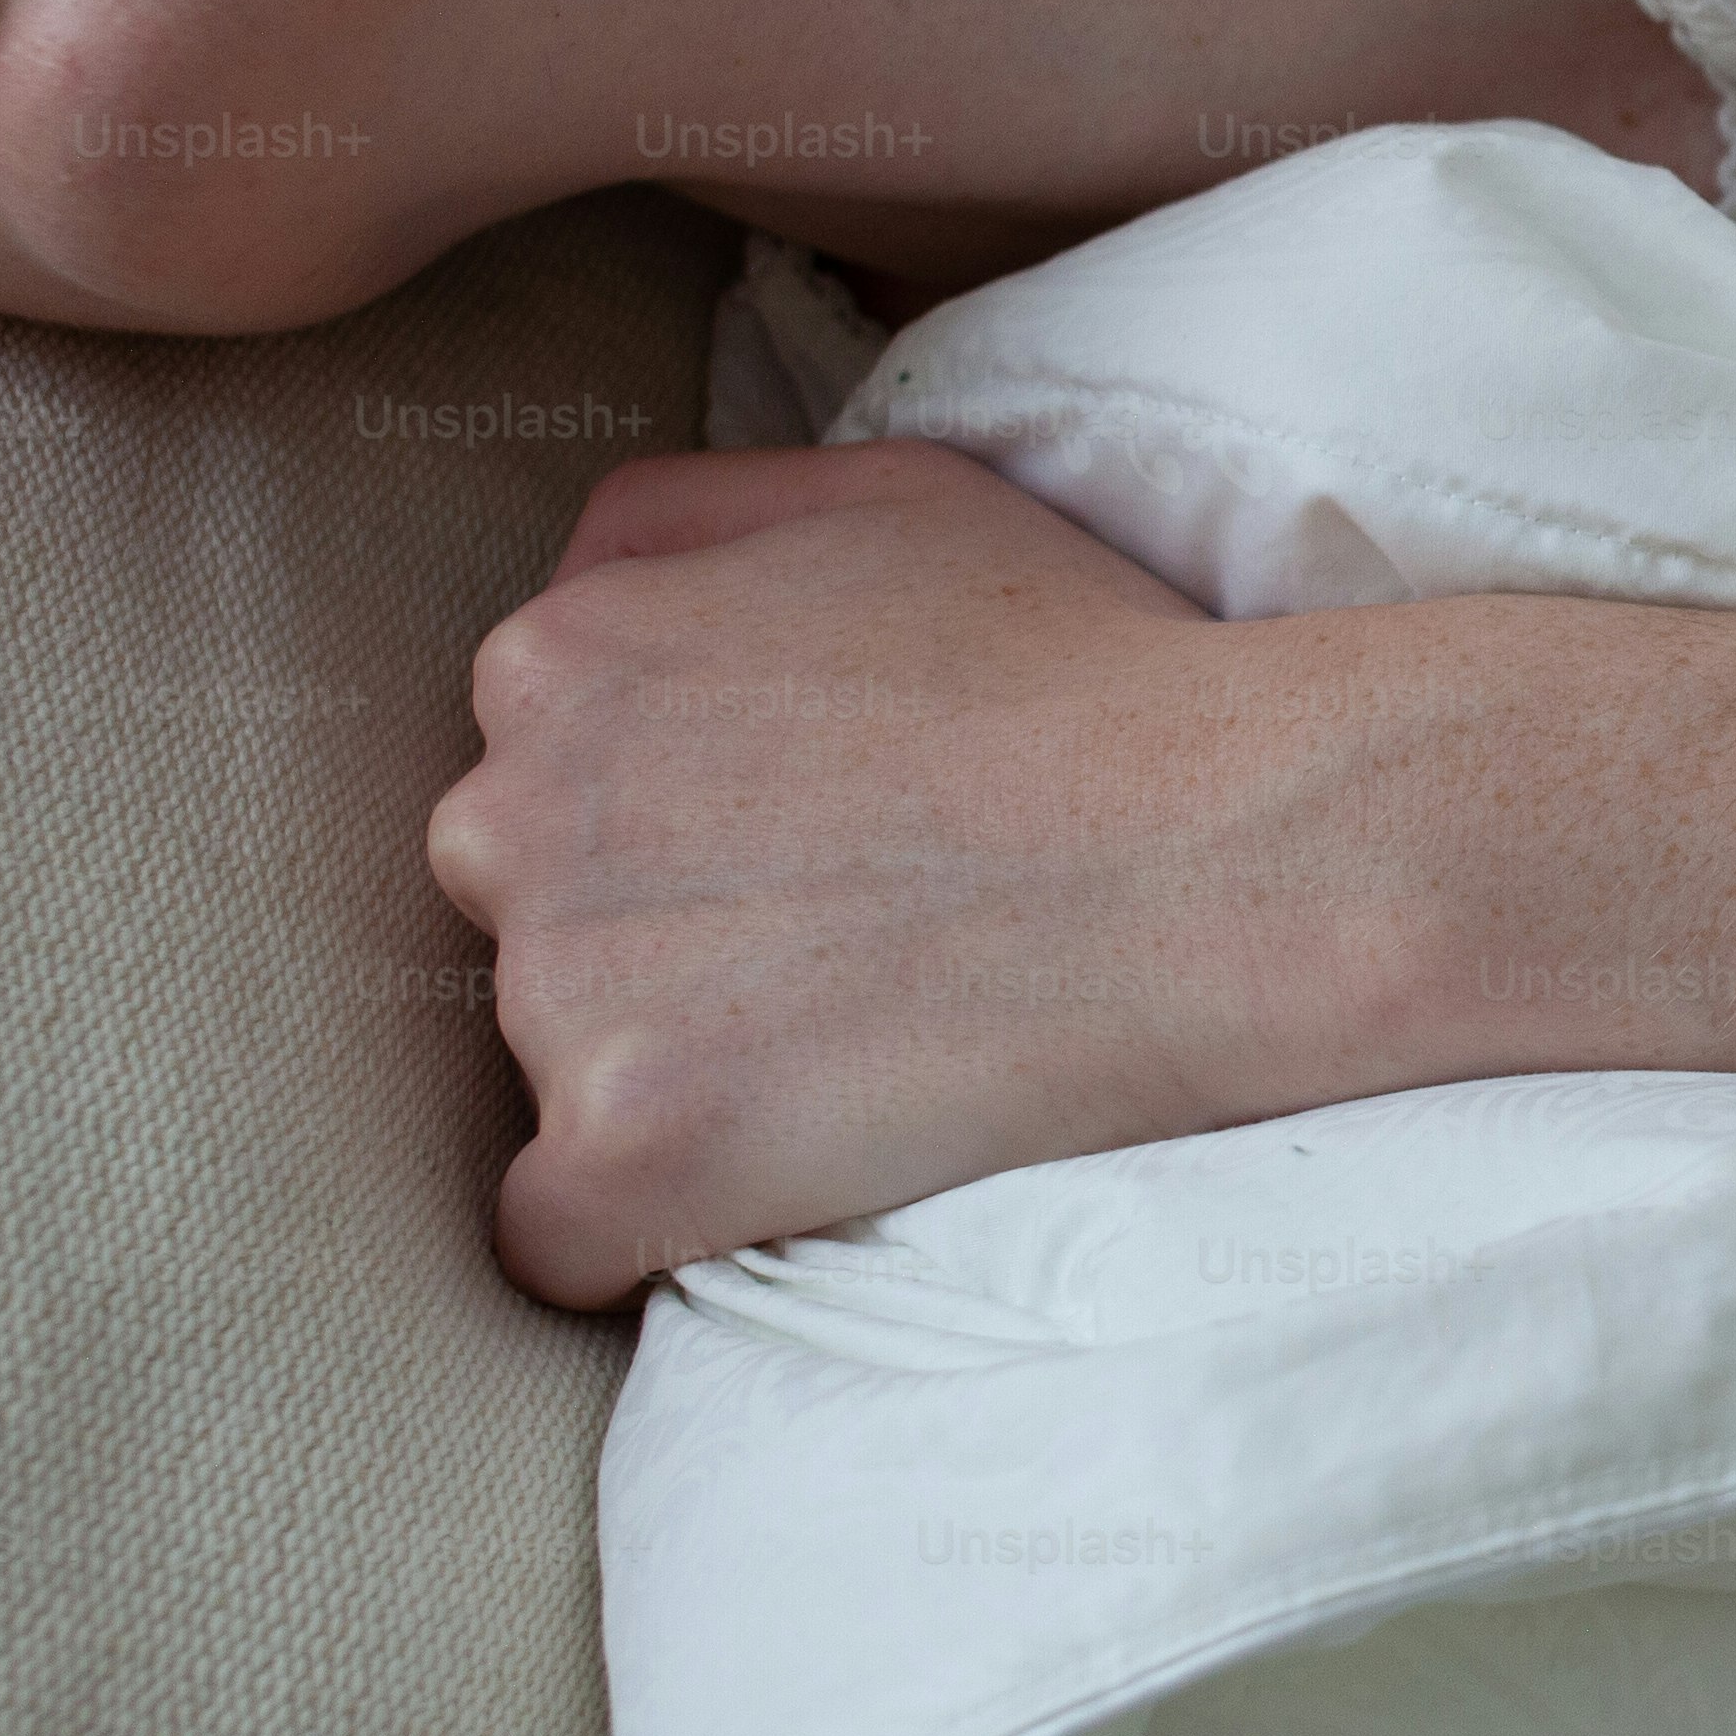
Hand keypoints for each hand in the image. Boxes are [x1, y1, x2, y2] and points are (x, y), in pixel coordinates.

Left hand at [428, 441, 1310, 1309]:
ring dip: (678, 1075)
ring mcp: (561, 991)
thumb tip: (571, 587)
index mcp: (559, 660)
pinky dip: (650, 1226)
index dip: (680, 826)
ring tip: (866, 1037)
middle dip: (657, 945)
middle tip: (846, 943)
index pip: (536, 777)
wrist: (1222, 850)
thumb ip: (679, 522)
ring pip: (554, 1070)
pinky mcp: (626, 1148)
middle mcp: (513, 815)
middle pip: (526, 922)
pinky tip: (783, 1171)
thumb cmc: (1087, 665)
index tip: (811, 848)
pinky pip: (555, 1239)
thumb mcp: (876, 497)